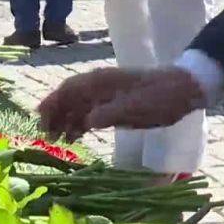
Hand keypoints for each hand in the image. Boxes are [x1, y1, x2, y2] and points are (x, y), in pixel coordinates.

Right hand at [37, 66, 207, 140]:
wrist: (183, 90)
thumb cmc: (160, 97)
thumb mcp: (135, 108)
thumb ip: (108, 114)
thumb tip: (86, 123)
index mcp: (100, 82)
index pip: (67, 91)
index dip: (51, 105)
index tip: (40, 122)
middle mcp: (98, 86)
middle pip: (67, 98)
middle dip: (54, 116)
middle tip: (45, 137)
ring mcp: (105, 94)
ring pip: (76, 106)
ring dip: (65, 122)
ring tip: (57, 141)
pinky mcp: (113, 104)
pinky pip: (89, 112)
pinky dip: (79, 124)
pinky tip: (75, 138)